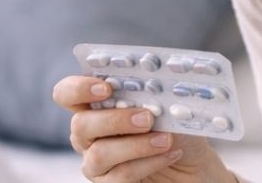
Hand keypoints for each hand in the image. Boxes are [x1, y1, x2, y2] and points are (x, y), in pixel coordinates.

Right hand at [53, 74, 233, 182]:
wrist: (194, 167)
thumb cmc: (177, 132)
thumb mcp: (169, 107)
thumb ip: (155, 95)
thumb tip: (151, 88)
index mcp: (94, 107)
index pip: (67, 94)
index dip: (79, 88)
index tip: (107, 88)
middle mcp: (89, 136)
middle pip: (80, 125)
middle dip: (115, 119)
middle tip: (147, 118)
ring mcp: (96, 164)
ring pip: (99, 154)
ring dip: (136, 145)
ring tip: (166, 140)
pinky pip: (120, 176)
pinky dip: (148, 163)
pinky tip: (170, 155)